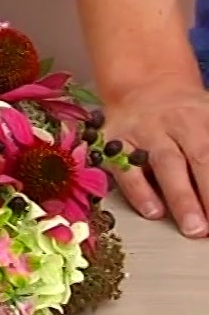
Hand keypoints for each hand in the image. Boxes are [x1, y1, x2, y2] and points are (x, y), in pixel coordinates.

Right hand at [102, 76, 208, 237]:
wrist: (141, 87)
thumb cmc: (184, 114)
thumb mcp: (208, 120)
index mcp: (204, 116)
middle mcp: (176, 122)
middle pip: (200, 156)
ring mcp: (144, 131)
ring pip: (166, 163)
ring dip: (181, 197)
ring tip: (192, 227)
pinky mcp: (115, 143)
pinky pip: (128, 170)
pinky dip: (139, 192)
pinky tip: (152, 212)